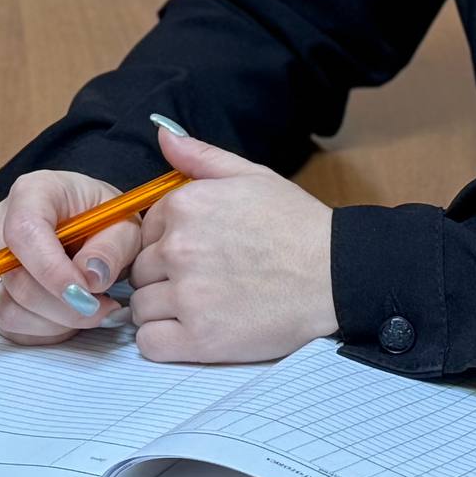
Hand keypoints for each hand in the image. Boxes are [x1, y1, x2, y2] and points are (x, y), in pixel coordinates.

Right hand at [0, 168, 142, 345]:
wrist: (88, 227)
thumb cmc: (101, 219)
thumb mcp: (123, 224)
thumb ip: (111, 249)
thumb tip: (91, 277)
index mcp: (32, 193)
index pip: (24, 231)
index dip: (51, 269)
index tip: (84, 293)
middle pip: (16, 277)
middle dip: (63, 305)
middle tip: (102, 308)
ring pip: (9, 307)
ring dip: (55, 320)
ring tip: (90, 309)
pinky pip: (9, 323)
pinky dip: (44, 329)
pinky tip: (69, 316)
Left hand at [125, 123, 337, 362]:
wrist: (336, 275)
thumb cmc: (297, 226)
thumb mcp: (252, 176)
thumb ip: (201, 156)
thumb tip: (163, 133)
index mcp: (185, 206)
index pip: (143, 231)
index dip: (165, 243)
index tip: (196, 253)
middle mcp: (179, 248)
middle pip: (139, 270)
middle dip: (163, 277)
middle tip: (204, 281)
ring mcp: (187, 295)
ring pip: (140, 307)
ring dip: (162, 310)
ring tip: (202, 306)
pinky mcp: (199, 339)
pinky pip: (149, 343)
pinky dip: (163, 341)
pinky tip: (193, 331)